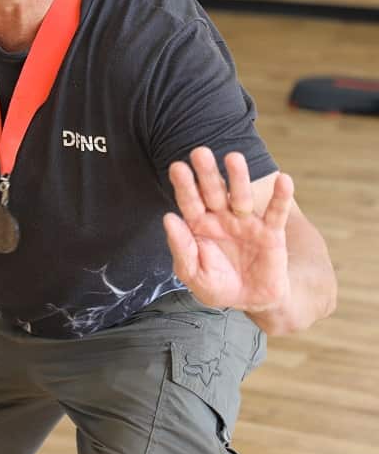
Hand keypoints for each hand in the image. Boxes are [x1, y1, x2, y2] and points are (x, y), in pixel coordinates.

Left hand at [163, 147, 293, 313]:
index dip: (184, 185)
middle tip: (200, 152)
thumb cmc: (217, 284)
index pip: (190, 201)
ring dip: (239, 177)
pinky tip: (284, 180)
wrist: (251, 300)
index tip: (177, 167)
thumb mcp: (193, 273)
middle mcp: (222, 217)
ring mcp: (247, 222)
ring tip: (234, 158)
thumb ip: (181, 248)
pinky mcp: (271, 233)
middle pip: (213, 191)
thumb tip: (168, 218)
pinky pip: (276, 212)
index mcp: (199, 224)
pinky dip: (281, 197)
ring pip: (242, 196)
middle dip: (207, 173)